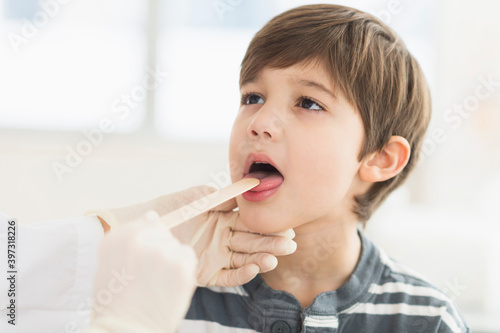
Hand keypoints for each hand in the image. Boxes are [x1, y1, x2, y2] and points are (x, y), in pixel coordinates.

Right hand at [85, 212, 196, 332]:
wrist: (126, 329)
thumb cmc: (116, 301)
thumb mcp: (109, 262)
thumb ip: (128, 235)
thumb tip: (153, 216)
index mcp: (118, 237)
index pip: (148, 222)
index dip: (149, 241)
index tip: (144, 259)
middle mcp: (139, 239)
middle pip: (163, 233)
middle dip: (160, 250)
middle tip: (150, 276)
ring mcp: (162, 250)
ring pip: (176, 246)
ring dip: (172, 260)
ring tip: (159, 283)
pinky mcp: (181, 264)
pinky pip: (188, 256)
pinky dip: (184, 268)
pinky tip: (170, 285)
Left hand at [87, 186, 296, 286]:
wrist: (141, 230)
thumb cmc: (168, 208)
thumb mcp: (196, 197)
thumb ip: (221, 197)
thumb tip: (247, 189)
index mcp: (224, 218)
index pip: (252, 222)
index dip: (269, 224)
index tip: (286, 225)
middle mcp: (223, 238)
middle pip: (252, 241)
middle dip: (271, 243)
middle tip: (290, 244)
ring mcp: (216, 256)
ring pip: (244, 258)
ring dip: (260, 258)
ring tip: (274, 258)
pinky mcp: (206, 273)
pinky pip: (227, 275)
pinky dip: (241, 273)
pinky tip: (253, 268)